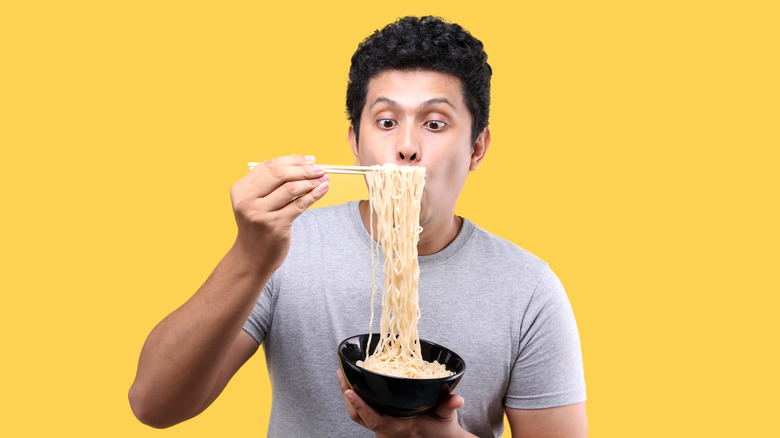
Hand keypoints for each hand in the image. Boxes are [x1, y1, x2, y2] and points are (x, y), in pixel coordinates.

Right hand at [229, 155, 328, 269]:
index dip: (292, 160)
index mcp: (240, 189)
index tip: (309, 159)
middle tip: (320, 168)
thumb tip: (303, 164)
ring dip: (311, 181)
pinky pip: (299, 205)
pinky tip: (323, 188)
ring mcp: (260, 213)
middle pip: (280, 174)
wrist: (251, 258)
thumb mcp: (254, 202)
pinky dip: (314, 194)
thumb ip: (270, 184)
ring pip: (291, 188)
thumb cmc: (258, 226)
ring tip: (324, 178)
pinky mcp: (275, 226)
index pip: (269, 166)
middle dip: (303, 169)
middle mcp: (247, 200)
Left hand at [337, 369, 472, 437]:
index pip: (375, 420)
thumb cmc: (442, 428)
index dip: (361, 406)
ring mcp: (383, 431)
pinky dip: (356, 400)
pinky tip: (353, 385)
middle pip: (359, 417)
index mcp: (401, 428)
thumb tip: (458, 399)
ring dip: (348, 397)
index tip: (349, 391)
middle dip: (347, 396)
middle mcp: (387, 432)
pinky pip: (363, 415)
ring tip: (343, 376)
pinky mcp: (381, 426)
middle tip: (341, 374)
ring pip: (358, 417)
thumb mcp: (447, 416)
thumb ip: (450, 406)